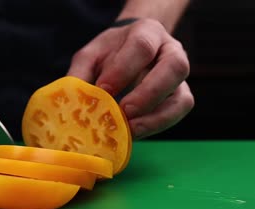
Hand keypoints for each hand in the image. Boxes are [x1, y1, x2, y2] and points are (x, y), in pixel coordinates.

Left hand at [67, 18, 193, 138]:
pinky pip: (178, 113)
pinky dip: (157, 125)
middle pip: (174, 67)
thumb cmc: (109, 55)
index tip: (104, 89)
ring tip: (130, 130)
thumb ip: (80, 75)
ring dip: (155, 117)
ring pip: (182, 97)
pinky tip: (136, 132)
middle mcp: (171, 50)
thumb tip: (72, 101)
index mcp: (147, 32)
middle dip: (148, 93)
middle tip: (124, 112)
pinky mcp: (182, 97)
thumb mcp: (90, 57)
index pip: (141, 46)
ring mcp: (180, 77)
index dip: (123, 69)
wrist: (129, 55)